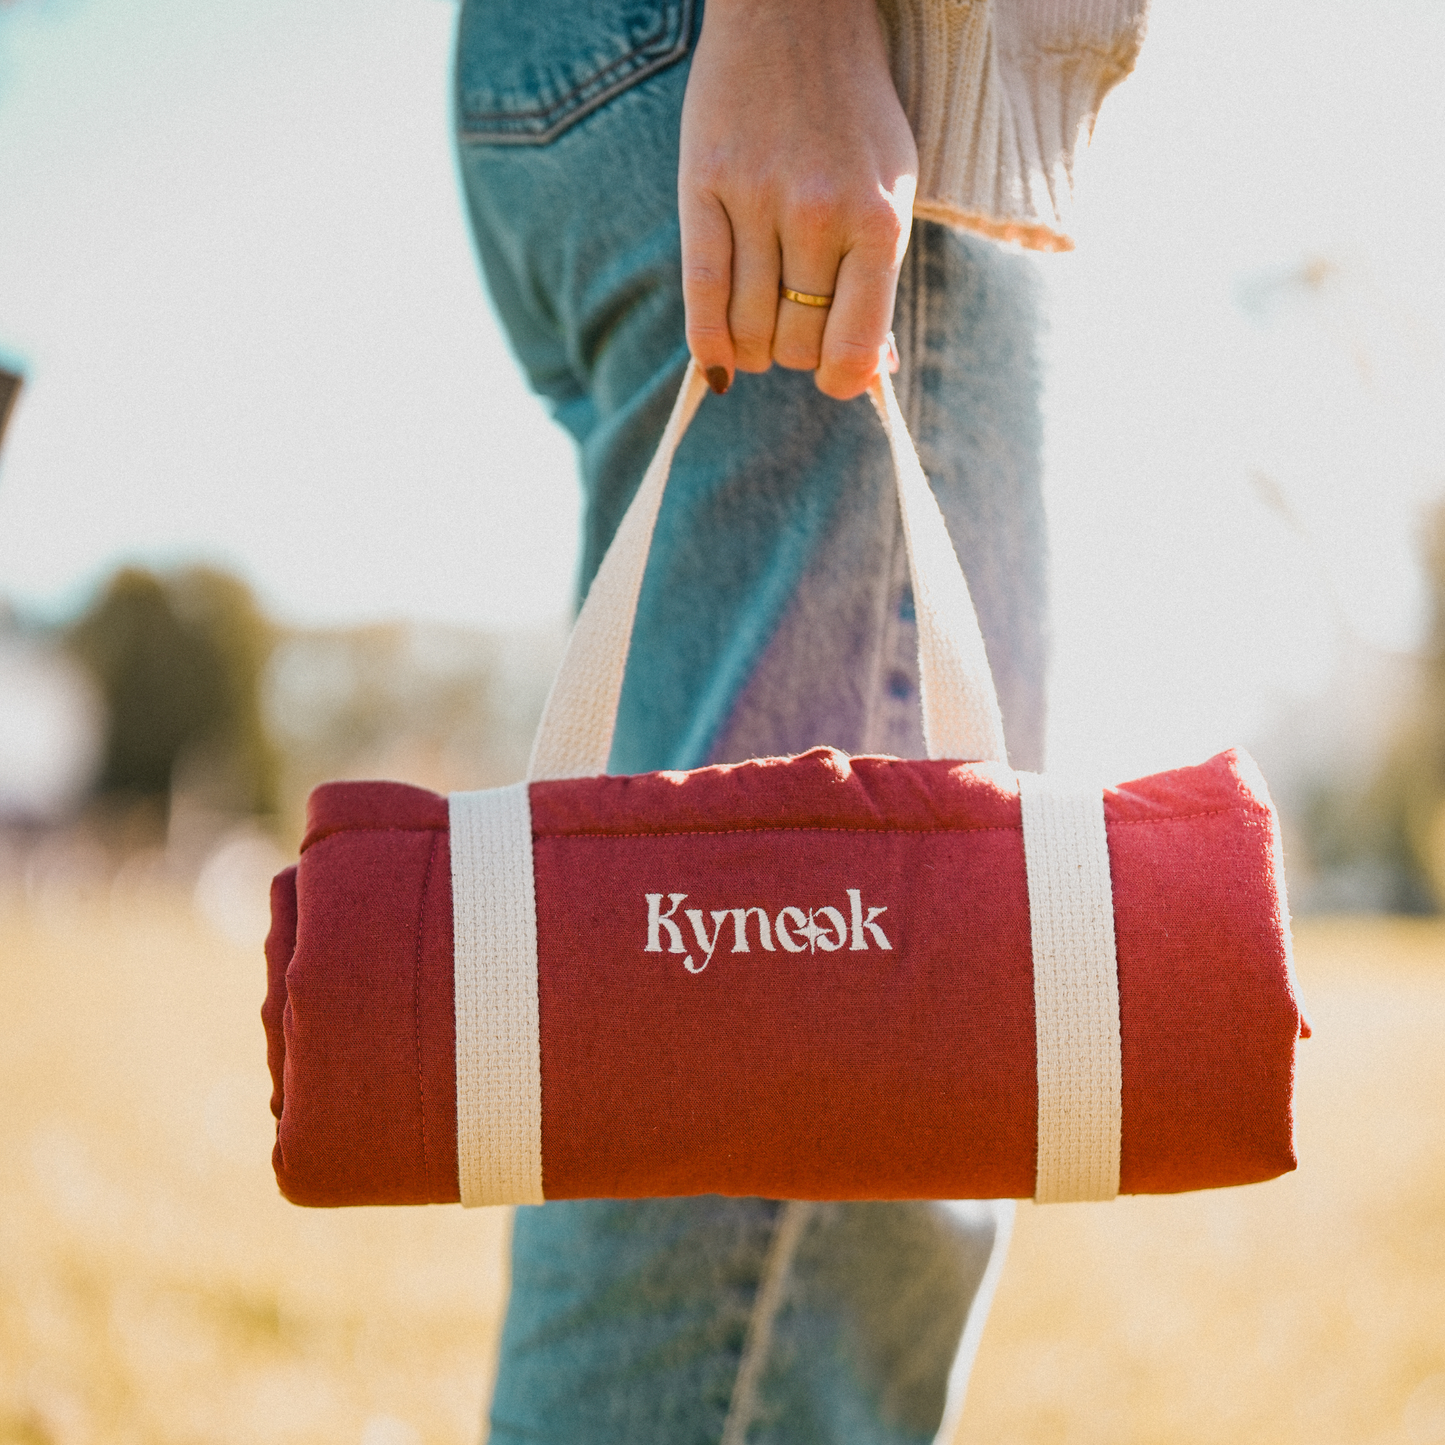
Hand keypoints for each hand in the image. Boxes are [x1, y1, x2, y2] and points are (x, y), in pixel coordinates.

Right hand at [678, 0, 916, 399]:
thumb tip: (870, 374)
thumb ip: (878, 281)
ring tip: (758, 330)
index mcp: (879, 220)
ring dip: (753, 348)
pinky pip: (701, 293)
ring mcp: (757, 199)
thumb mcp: (892, 190)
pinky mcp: (703, 186)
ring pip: (747, 328)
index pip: (852, 345)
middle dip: (795, 352)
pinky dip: (707, 342)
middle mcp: (818, 214)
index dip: (840, 380)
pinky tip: (716, 359)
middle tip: (793, 328)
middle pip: (795, 341)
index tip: (833, 378)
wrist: (796, 14)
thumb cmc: (854, 116)